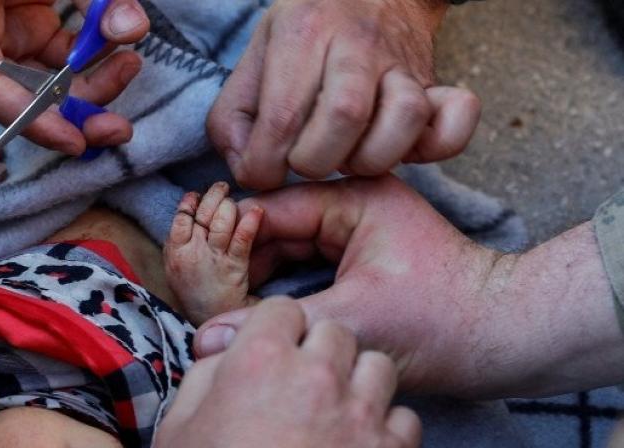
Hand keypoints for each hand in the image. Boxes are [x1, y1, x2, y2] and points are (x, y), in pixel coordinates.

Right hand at [0, 0, 148, 156]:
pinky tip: (120, 51)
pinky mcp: (28, 34)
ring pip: (46, 87)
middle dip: (73, 115)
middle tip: (117, 129)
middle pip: (20, 97)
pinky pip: (61, 64)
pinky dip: (93, 63)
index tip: (74, 141)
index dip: (31, 120)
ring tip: (130, 64)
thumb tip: (131, 30)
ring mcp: (1, 38)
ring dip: (92, 87)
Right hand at [155, 298, 420, 447]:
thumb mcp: (179, 424)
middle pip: (335, 333)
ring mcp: (359, 413)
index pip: (283, 310)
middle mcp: (316, 373)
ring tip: (340, 414)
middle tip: (306, 385)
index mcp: (260, 358)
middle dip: (320, 351)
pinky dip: (387, 428)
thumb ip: (204, 376)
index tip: (276, 349)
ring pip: (377, 367)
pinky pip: (405, 417)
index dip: (277, 329)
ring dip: (358, 383)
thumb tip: (223, 356)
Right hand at [194, 176, 623, 397]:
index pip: (272, 209)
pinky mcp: (361, 260)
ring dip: (259, 281)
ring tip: (226, 313)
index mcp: (355, 197)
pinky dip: (282, 291)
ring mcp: (357, 233)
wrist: (502, 340)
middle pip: (274, 229)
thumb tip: (206, 338)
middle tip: (205, 300)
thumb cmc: (441, 323)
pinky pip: (305, 268)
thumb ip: (279, 326)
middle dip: (241, 265)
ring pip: (286, 251)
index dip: (232, 244)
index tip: (197, 277)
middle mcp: (354, 205)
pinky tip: (260, 320)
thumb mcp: (352, 320)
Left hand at [208, 0, 480, 189]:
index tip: (263, 169)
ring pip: (403, 119)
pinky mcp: (435, 84)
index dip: (266, 165)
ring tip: (348, 155)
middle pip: (344, 118)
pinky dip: (441, 142)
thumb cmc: (303, 36)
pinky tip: (405, 149)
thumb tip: (247, 170)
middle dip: (315, 162)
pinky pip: (458, 118)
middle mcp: (357, 46)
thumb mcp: (254, 60)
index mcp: (303, 35)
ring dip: (370, 158)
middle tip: (305, 160)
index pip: (282, 118)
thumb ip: (233, 118)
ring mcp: (403, 64)